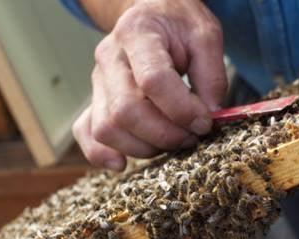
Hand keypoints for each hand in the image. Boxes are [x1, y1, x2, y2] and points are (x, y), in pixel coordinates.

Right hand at [73, 0, 226, 170]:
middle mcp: (110, 58)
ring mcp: (98, 81)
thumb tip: (208, 116)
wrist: (151, 13)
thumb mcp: (205, 35)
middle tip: (191, 137)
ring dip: (144, 148)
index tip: (204, 122)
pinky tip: (122, 164)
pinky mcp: (96, 99)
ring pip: (107, 128)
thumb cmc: (178, 24)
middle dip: (165, 135)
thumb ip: (212, 75)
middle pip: (126, 111)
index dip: (182, 109)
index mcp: (137, 33)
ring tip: (171, 142)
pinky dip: (100, 154)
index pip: (153, 80)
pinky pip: (86, 132)